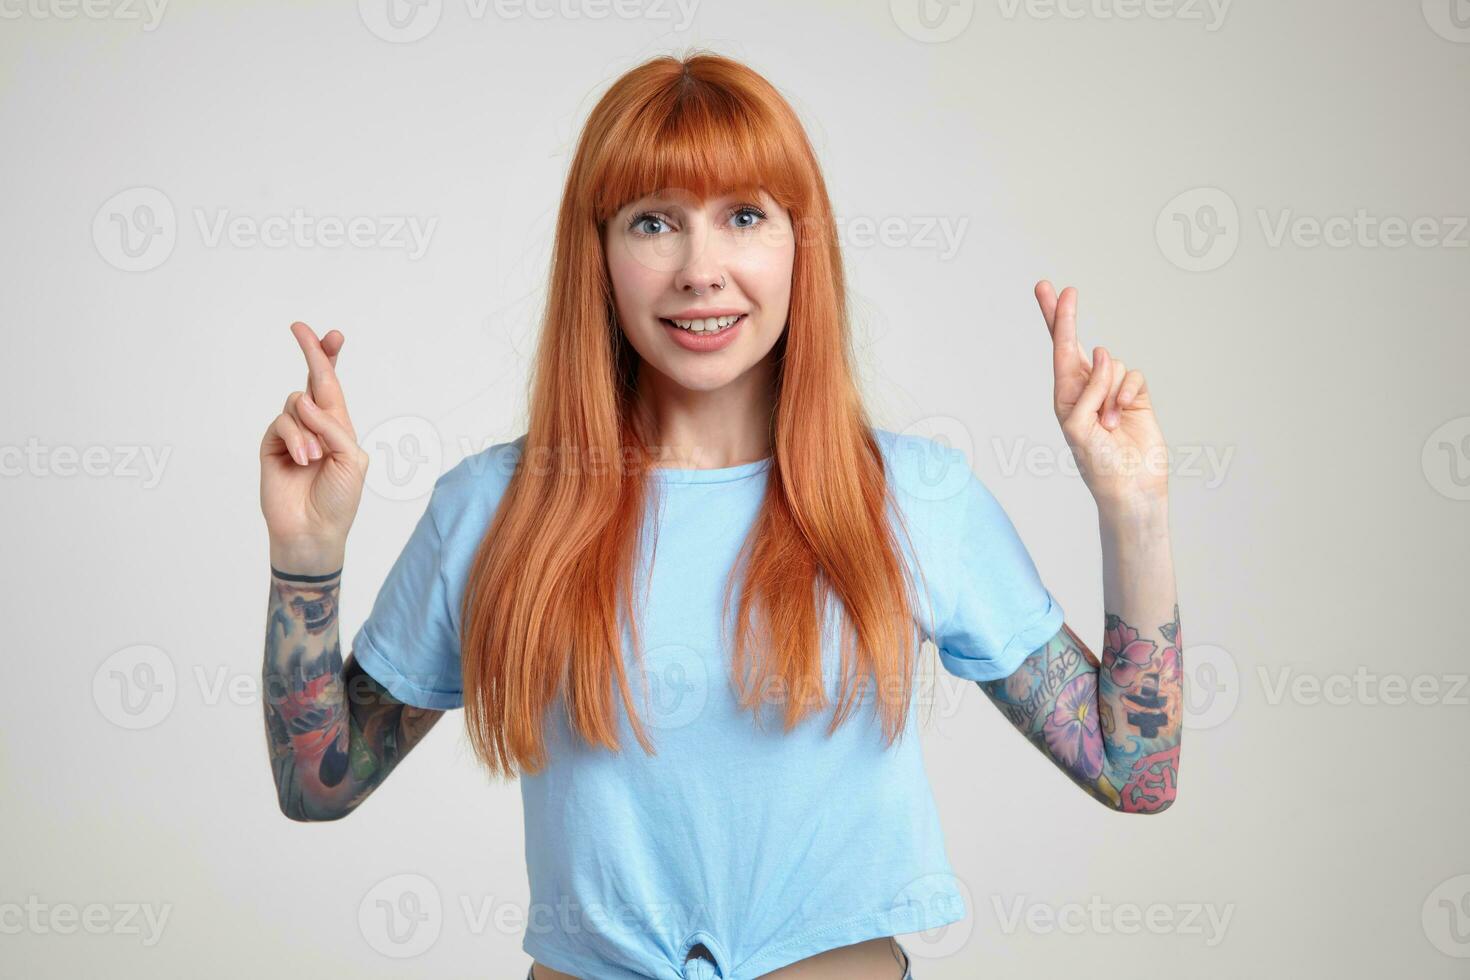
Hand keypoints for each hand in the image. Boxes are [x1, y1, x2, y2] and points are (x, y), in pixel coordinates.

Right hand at [259, 322, 369, 573]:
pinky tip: (304, 460)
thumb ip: (333, 427)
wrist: (314, 530)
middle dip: (311, 352)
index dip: (331, 359)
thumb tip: (303, 400)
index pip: (333, 387)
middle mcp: (315, 426)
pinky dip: (297, 439)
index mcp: (339, 427)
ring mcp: (292, 434)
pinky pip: (283, 423)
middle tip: (300, 328)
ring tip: (316, 459)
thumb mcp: (351, 460)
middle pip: (311, 380)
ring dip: (310, 429)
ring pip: (296, 404)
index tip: (333, 334)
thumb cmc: (339, 499)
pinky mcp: (272, 445)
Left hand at [1035, 282, 1168, 506]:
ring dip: (1109, 392)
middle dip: (1066, 316)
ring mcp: (1112, 390)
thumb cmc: (1097, 463)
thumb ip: (1087, 389)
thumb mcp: (1078, 427)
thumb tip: (1104, 354)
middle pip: (1076, 343)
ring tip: (1108, 424)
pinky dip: (1127, 393)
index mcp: (1065, 394)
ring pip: (1112, 363)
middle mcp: (1086, 388)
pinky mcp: (1136, 396)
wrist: (1130, 486)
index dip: (1055, 319)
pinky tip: (1124, 415)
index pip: (1058, 350)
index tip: (1048, 290)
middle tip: (1063, 289)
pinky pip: (1132, 376)